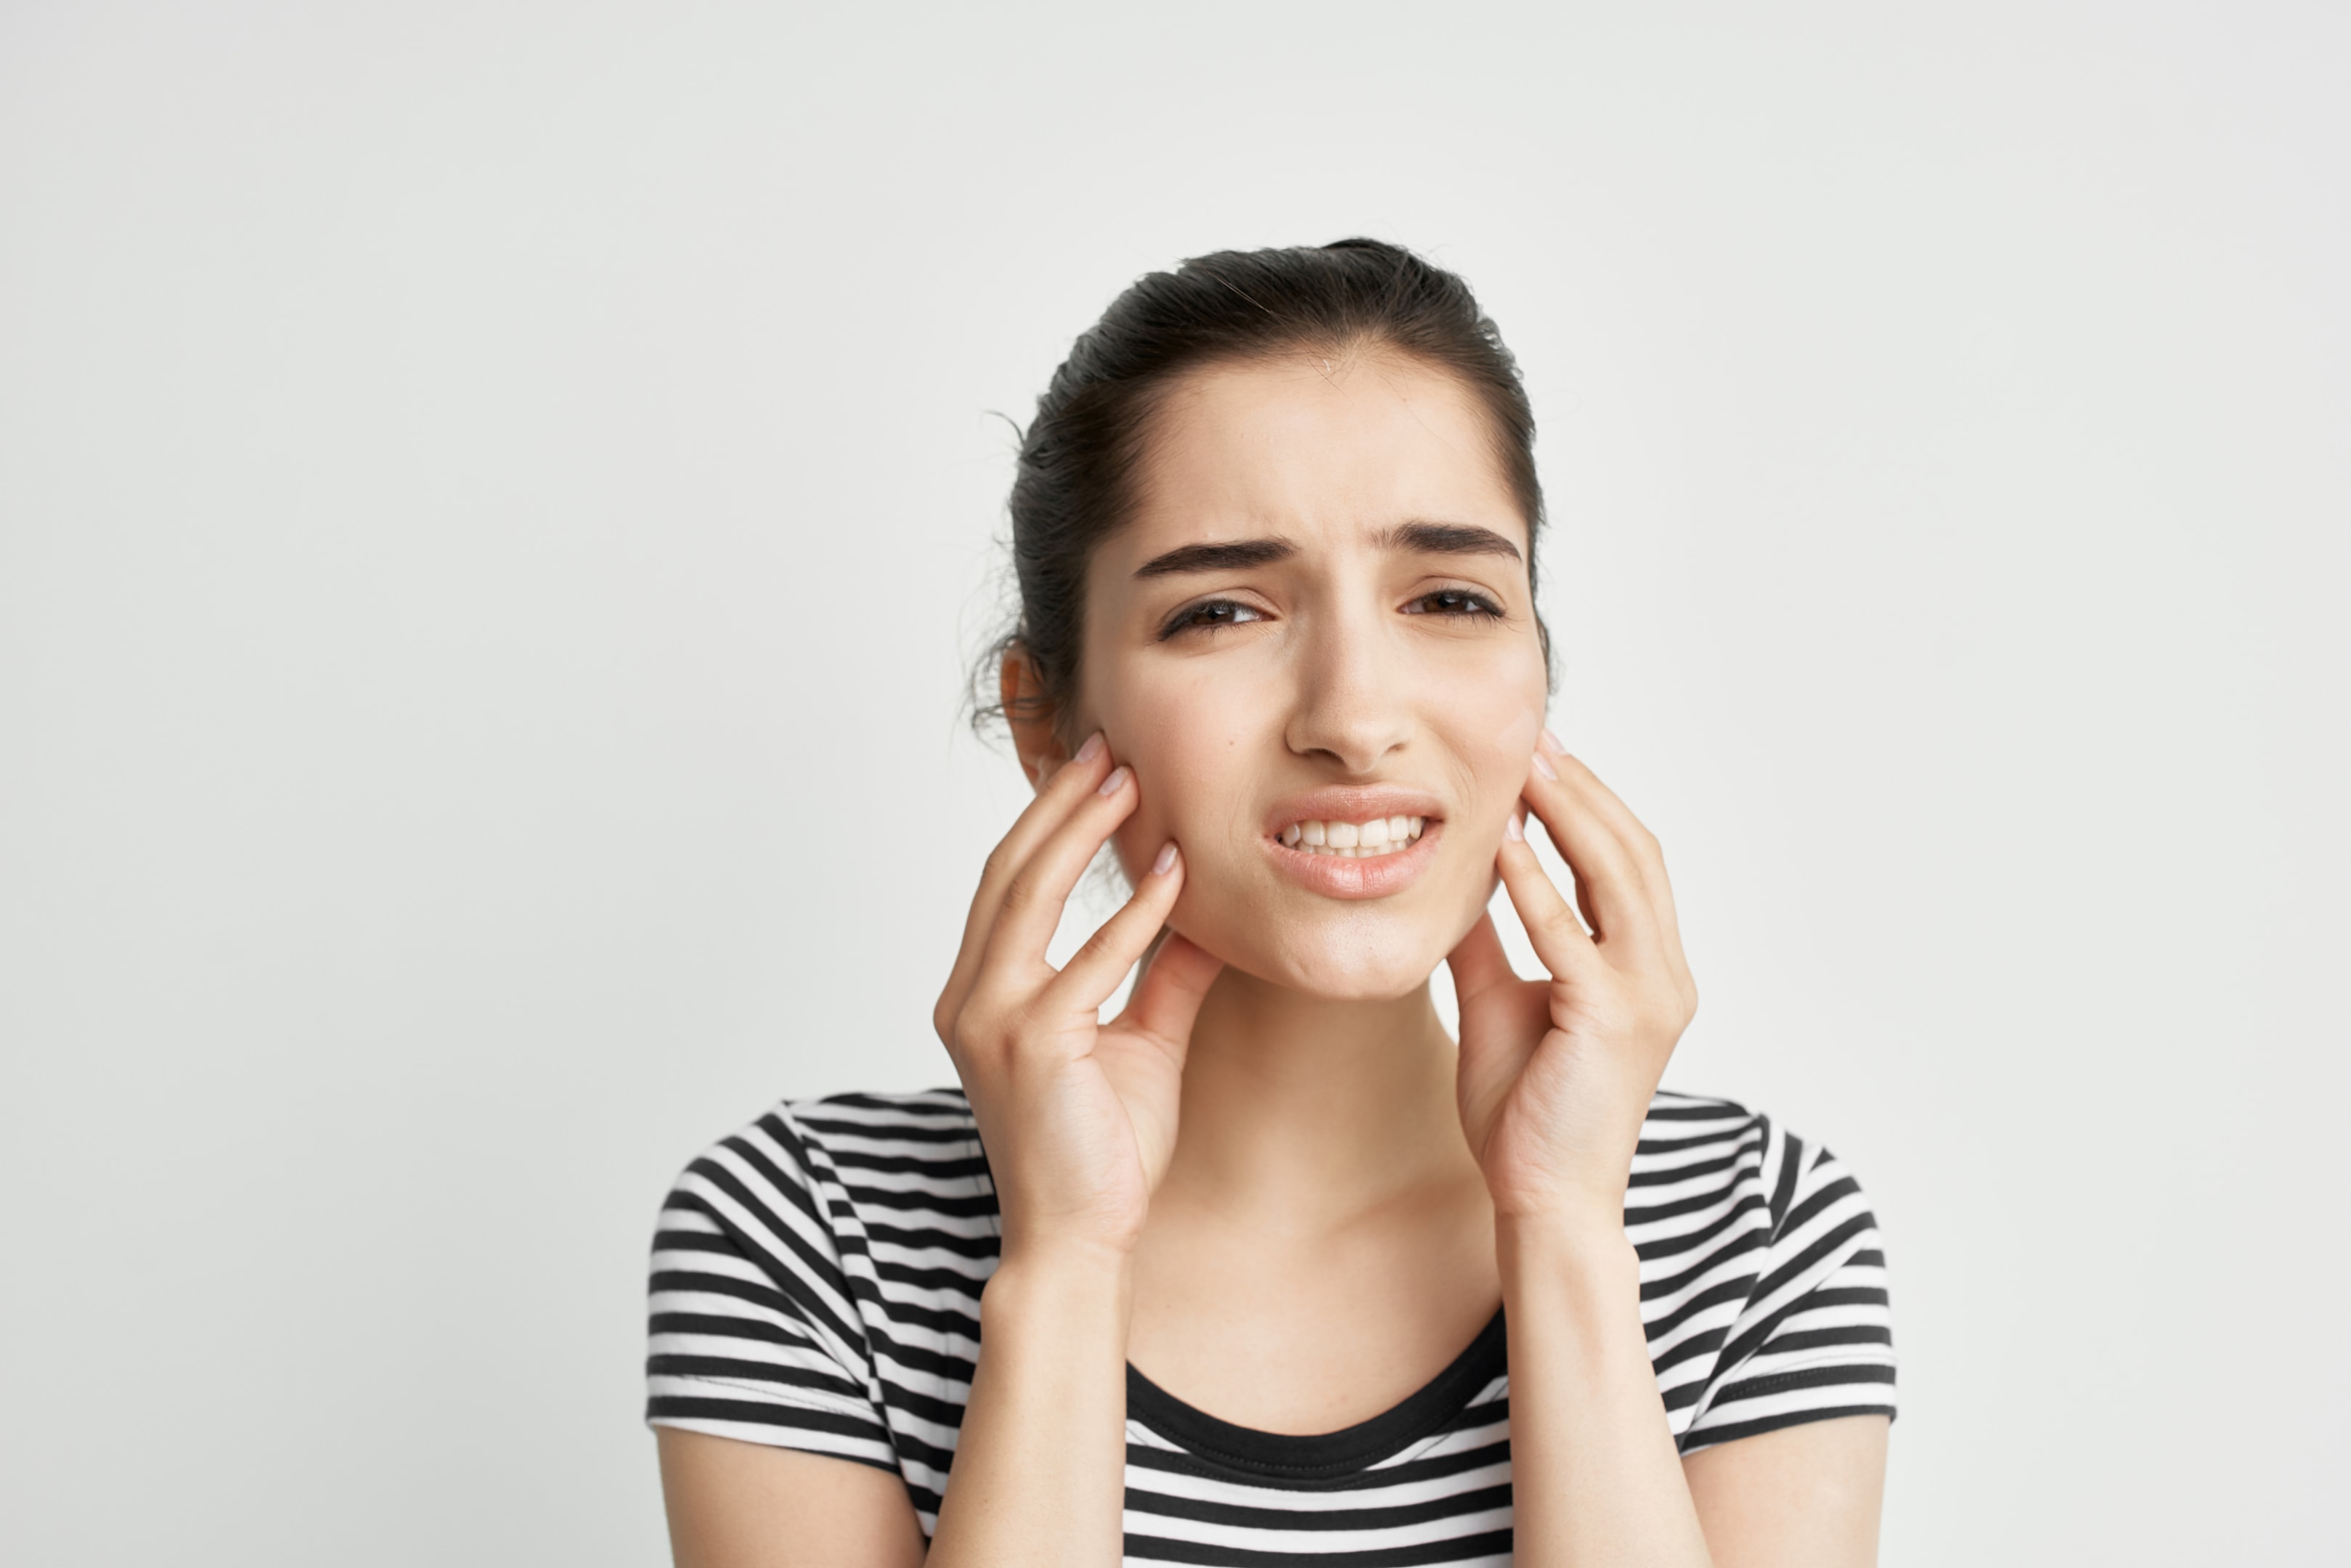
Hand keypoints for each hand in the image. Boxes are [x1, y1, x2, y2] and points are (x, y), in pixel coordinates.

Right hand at [933, 733, 1224, 1261]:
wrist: (1079, 1242)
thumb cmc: (1102, 1153)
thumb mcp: (1141, 1042)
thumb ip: (1163, 975)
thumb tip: (1208, 913)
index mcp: (981, 994)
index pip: (1009, 884)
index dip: (1049, 821)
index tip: (1097, 769)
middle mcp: (969, 998)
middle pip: (1009, 872)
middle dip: (1059, 804)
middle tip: (1109, 747)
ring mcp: (990, 1019)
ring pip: (1029, 896)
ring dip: (1082, 832)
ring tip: (1129, 781)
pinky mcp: (1029, 1044)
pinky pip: (1086, 961)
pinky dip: (1131, 915)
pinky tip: (1173, 877)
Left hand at [1447, 735, 1699, 1220]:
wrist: (1543, 1201)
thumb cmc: (1526, 1115)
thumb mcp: (1502, 1001)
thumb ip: (1490, 939)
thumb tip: (1458, 878)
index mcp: (1648, 970)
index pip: (1628, 862)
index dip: (1590, 803)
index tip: (1541, 755)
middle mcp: (1665, 976)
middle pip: (1634, 854)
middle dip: (1584, 790)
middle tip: (1536, 737)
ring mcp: (1649, 997)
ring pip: (1616, 878)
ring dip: (1568, 816)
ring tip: (1524, 768)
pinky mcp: (1613, 1021)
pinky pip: (1570, 934)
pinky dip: (1536, 883)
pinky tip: (1503, 844)